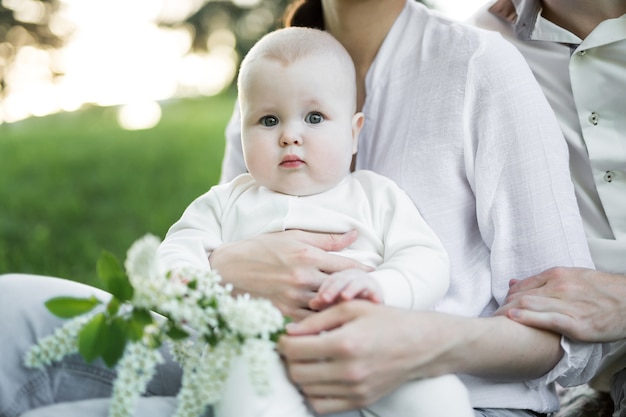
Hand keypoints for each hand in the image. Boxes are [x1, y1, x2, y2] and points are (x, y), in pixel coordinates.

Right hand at [209, 230, 371, 320]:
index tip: (373, 276)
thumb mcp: (292, 236)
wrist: (225, 269)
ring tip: (356, 313)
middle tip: (371, 297)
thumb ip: (325, 239)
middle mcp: (302, 276)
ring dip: (342, 311)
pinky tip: (331, 325)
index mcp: (307, 254)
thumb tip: (355, 234)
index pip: (346, 265)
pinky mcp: (281, 314)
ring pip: (328, 308)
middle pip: (342, 288)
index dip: (363, 272)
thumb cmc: (259, 249)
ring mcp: (292, 298)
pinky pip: (310, 323)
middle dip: (357, 292)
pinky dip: (322, 324)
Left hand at [277, 301, 454, 413]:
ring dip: (300, 375)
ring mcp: (355, 389)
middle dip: (288, 359)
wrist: (419, 344)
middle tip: (294, 348)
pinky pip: (322, 406)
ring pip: (307, 390)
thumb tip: (289, 331)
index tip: (284, 337)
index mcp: (345, 342)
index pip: (295, 350)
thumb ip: (317, 320)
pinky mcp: (360, 400)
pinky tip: (319, 377)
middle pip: (297, 373)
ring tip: (307, 360)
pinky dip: (314, 393)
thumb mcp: (351, 309)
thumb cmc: (386, 320)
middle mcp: (349, 370)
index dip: (282, 342)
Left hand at [497, 267, 625, 341]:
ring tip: (495, 322)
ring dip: (509, 314)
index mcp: (558, 275)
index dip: (507, 298)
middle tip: (492, 318)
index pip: (522, 286)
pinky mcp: (577, 323)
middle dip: (504, 307)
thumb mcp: (572, 277)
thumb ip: (542, 281)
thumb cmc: (602, 291)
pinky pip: (547, 319)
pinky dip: (527, 319)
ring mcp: (568, 304)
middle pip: (522, 296)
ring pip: (529, 306)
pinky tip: (513, 320)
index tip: (499, 307)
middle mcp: (560, 287)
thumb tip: (513, 283)